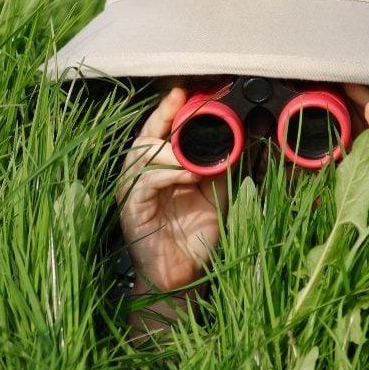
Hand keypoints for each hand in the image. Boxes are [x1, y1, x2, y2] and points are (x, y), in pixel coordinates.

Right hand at [117, 87, 228, 293]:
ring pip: (142, 155)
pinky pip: (144, 182)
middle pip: (146, 137)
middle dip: (164, 119)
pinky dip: (167, 174)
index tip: (182, 92)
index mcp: (160, 169)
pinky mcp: (131, 210)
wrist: (184, 277)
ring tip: (194, 155)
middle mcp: (142, 176)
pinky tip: (187, 175)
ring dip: (171, 150)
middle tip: (183, 107)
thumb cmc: (196, 236)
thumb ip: (219, 167)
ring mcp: (133, 193)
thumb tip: (237, 137)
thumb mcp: (215, 194)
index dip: (167, 110)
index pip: (159, 131)